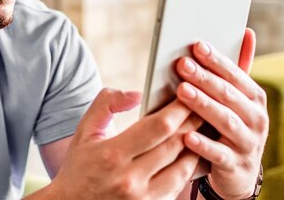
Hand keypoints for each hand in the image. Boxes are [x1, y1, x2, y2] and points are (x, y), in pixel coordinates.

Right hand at [49, 88, 202, 199]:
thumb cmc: (79, 166)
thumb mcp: (85, 130)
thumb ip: (106, 104)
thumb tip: (137, 94)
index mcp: (113, 154)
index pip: (158, 127)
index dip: (178, 109)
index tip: (188, 93)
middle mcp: (130, 179)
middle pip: (175, 145)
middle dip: (192, 122)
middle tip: (203, 106)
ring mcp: (142, 198)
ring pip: (183, 168)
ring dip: (196, 147)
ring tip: (202, 128)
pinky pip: (178, 186)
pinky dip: (187, 168)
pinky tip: (191, 153)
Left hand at [174, 28, 268, 199]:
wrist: (238, 174)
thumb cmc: (229, 126)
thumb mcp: (236, 99)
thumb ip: (236, 69)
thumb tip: (247, 31)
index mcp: (254, 97)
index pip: (235, 74)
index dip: (216, 60)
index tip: (196, 46)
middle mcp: (256, 118)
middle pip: (228, 94)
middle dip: (204, 78)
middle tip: (182, 65)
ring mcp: (248, 143)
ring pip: (225, 121)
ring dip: (203, 105)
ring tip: (182, 91)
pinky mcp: (235, 166)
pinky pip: (218, 154)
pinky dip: (203, 145)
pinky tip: (187, 135)